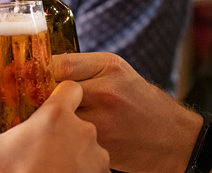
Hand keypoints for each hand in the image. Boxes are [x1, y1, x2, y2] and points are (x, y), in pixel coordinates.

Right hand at [0, 80, 108, 172]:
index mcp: (56, 117)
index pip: (71, 88)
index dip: (59, 93)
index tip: (46, 105)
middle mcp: (83, 132)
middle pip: (76, 119)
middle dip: (61, 130)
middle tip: (39, 144)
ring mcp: (96, 157)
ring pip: (86, 144)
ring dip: (72, 151)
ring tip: (48, 164)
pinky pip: (92, 166)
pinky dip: (79, 170)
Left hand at [52, 52, 200, 171]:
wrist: (173, 138)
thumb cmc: (142, 101)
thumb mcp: (118, 71)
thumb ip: (84, 67)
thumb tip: (45, 68)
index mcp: (108, 67)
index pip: (57, 64)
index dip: (43, 72)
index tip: (37, 78)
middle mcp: (105, 92)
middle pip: (54, 92)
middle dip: (46, 97)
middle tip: (42, 101)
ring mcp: (102, 121)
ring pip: (59, 118)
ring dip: (54, 119)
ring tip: (58, 119)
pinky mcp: (100, 146)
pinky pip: (70, 138)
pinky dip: (66, 136)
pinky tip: (71, 135)